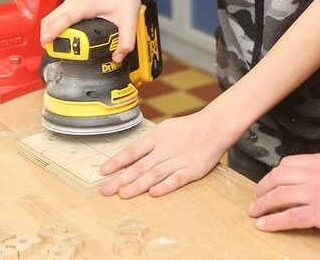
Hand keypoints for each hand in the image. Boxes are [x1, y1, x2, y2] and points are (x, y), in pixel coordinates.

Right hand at [40, 0, 149, 62]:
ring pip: (52, 15)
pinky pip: (57, 13)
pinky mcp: (74, 0)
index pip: (64, 18)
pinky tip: (62, 34)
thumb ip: (126, 41)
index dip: (53, 30)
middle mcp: (75, 0)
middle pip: (51, 18)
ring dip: (48, 30)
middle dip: (46, 35)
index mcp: (86, 4)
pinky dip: (54, 24)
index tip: (46, 41)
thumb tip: (117, 58)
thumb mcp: (129, 20)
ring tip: (54, 46)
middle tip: (51, 52)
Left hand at [100, 109, 235, 197]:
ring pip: (155, 173)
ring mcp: (178, 159)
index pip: (133, 150)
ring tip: (124, 194)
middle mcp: (165, 149)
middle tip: (106, 190)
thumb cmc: (190, 128)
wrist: (215, 125)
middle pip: (140, 165)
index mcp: (157, 138)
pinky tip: (154, 193)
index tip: (103, 171)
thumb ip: (151, 142)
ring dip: (138, 185)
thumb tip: (133, 153)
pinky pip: (177, 178)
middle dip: (121, 178)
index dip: (117, 161)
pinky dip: (165, 186)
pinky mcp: (192, 169)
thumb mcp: (166, 128)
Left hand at [249, 153, 319, 238]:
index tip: (268, 183)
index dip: (273, 175)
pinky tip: (265, 226)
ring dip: (262, 205)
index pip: (287, 164)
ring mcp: (316, 193)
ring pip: (279, 197)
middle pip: (277, 179)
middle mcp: (314, 174)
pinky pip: (289, 217)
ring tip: (254, 213)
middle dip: (262, 189)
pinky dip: (273, 221)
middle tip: (255, 199)